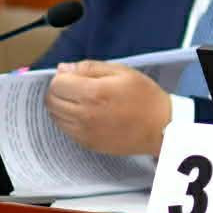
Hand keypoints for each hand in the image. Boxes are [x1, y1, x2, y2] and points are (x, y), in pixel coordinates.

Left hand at [46, 61, 171, 156]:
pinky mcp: (87, 144)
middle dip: (58, 90)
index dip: (63, 76)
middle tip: (74, 87)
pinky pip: (65, 130)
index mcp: (93, 93)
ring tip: (80, 101)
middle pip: (51, 101)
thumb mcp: (123, 71)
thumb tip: (63, 69)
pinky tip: (85, 115)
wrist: (162, 128)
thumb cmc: (145, 96)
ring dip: (61, 106)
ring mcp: (84, 132)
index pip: (56, 83)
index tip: (75, 76)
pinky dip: (68, 120)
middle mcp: (84, 114)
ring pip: (55, 116)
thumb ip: (90, 67)